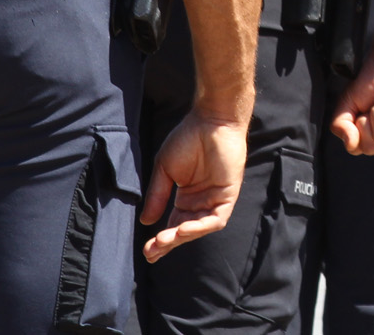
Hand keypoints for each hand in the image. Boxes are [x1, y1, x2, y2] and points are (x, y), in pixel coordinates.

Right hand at [140, 112, 246, 261]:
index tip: (146, 250)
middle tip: (151, 252)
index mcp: (186, 197)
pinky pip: (215, 219)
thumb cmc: (187, 138)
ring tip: (163, 241)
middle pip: (184, 230)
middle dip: (167, 243)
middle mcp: (200, 202)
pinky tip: (182, 229)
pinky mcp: (228, 195)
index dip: (160, 239)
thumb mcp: (165, 170)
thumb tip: (146, 222)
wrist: (210, 120)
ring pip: (198, 228)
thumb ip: (157, 196)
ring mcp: (214, 199)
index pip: (172, 224)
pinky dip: (199, 227)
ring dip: (181, 237)